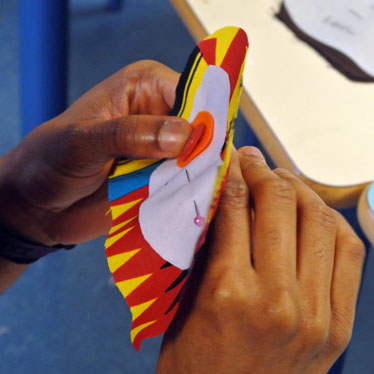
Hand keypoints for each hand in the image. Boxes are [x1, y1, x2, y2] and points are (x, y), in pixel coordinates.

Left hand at [0, 60, 189, 244]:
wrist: (38, 204)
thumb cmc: (50, 159)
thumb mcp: (83, 140)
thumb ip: (130, 134)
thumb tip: (183, 136)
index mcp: (145, 87)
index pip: (192, 93)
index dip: (204, 117)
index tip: (207, 147)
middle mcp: (160, 115)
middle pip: (201, 129)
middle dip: (206, 152)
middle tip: (206, 175)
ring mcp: (162, 150)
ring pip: (198, 160)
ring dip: (198, 177)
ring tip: (199, 193)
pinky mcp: (161, 178)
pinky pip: (186, 184)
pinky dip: (190, 195)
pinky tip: (193, 206)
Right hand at [157, 147, 364, 373]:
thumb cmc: (194, 362)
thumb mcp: (185, 300)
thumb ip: (207, 246)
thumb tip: (223, 198)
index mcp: (227, 290)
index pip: (235, 206)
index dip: (233, 173)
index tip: (231, 158)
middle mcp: (277, 299)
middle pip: (281, 205)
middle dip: (264, 172)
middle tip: (253, 160)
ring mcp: (316, 314)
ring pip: (321, 222)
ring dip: (300, 190)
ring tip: (282, 180)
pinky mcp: (338, 326)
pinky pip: (349, 253)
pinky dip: (332, 223)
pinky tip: (313, 213)